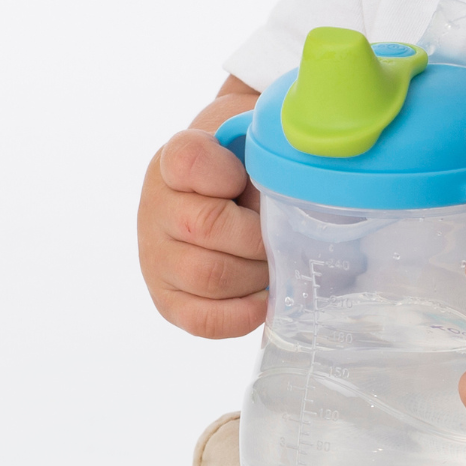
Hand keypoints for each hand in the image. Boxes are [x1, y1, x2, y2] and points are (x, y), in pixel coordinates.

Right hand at [137, 83, 266, 338]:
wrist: (222, 194)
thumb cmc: (247, 169)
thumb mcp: (256, 146)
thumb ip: (274, 154)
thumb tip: (310, 188)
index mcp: (174, 160)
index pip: (188, 161)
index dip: (225, 173)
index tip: (244, 177)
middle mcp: (155, 207)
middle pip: (205, 227)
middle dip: (258, 236)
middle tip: (281, 233)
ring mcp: (155, 256)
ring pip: (208, 275)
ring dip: (255, 273)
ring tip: (274, 262)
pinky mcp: (167, 298)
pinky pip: (201, 319)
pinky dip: (242, 314)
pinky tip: (265, 299)